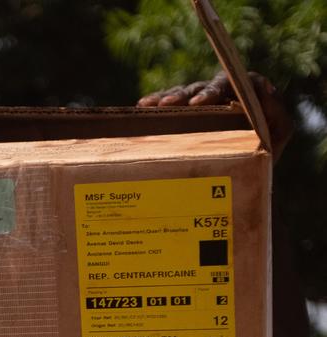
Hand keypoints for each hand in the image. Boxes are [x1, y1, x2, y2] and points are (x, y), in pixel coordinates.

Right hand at [137, 69, 294, 153]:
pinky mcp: (184, 113)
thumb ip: (279, 117)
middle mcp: (222, 93)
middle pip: (203, 87)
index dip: (215, 90)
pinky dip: (156, 102)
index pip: (232, 82)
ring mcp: (202, 102)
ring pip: (184, 94)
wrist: (245, 169)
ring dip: (168, 98)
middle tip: (171, 106)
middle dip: (185, 96)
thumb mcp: (277, 136)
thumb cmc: (263, 151)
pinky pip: (169, 105)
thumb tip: (266, 92)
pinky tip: (142, 105)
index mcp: (246, 93)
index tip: (199, 104)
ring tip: (151, 105)